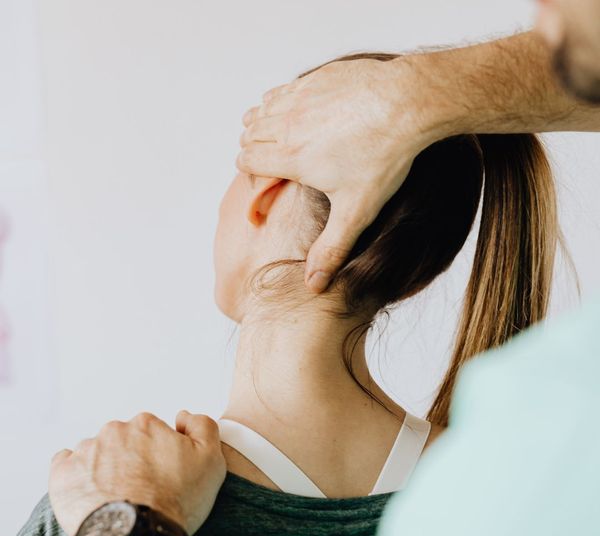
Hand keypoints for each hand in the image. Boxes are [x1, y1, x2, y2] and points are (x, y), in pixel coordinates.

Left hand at [49, 411, 225, 535]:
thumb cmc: (176, 500)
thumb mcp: (211, 459)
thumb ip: (203, 426)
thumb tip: (182, 416)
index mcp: (146, 424)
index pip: (151, 432)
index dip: (159, 454)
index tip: (162, 475)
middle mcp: (114, 431)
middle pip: (123, 441)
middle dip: (130, 459)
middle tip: (141, 488)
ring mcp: (86, 452)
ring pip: (96, 453)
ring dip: (104, 468)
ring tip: (116, 496)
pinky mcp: (62, 475)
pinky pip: (66, 464)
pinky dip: (76, 474)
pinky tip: (90, 491)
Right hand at [237, 55, 442, 292]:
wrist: (408, 103)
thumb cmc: (383, 158)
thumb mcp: (357, 212)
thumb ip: (331, 249)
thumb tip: (313, 285)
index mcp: (291, 157)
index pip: (246, 160)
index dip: (249, 171)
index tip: (264, 179)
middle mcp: (288, 124)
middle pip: (248, 134)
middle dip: (254, 148)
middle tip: (274, 161)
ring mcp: (301, 97)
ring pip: (261, 109)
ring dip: (264, 124)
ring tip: (283, 138)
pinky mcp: (317, 79)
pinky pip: (283, 89)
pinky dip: (282, 101)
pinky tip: (301, 112)